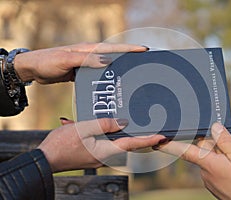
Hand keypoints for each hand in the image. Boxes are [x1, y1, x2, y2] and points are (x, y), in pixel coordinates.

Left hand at [14, 43, 147, 83]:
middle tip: (143, 64)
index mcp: (88, 49)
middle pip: (114, 55)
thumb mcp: (66, 60)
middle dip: (129, 58)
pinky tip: (111, 86)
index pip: (113, 48)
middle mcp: (89, 55)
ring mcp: (86, 63)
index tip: (144, 50)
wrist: (33, 68)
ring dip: (119, 70)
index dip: (129, 49)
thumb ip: (85, 60)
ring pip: (107, 66)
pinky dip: (106, 78)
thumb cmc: (47, 61)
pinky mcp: (82, 72)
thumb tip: (107, 61)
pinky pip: (98, 74)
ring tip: (132, 77)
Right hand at [38, 118, 164, 172]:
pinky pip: (105, 141)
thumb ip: (104, 124)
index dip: (148, 139)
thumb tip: (123, 123)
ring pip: (115, 141)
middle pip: (126, 142)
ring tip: (125, 118)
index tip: (162, 136)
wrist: (45, 159)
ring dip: (121, 131)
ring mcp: (99, 155)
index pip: (133, 144)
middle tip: (148, 123)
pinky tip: (103, 122)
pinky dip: (108, 132)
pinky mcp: (93, 153)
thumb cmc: (62, 145)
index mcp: (106, 150)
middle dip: (137, 133)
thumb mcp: (83, 129)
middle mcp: (105, 155)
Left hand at [157, 123, 230, 199]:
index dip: (170, 145)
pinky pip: (221, 169)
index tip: (158, 142)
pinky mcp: (218, 185)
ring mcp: (212, 180)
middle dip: (224, 144)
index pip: (184, 151)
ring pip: (218, 159)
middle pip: (208, 150)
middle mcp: (206, 172)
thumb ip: (225, 141)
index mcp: (208, 163)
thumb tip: (214, 128)